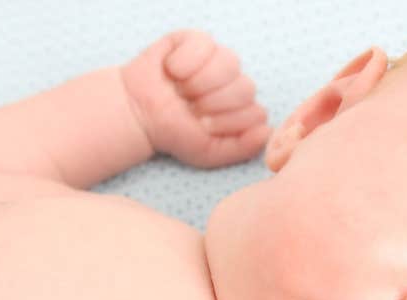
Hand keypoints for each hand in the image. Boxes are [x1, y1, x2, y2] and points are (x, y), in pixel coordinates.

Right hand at [121, 30, 270, 168]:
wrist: (139, 114)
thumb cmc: (176, 133)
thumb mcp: (209, 153)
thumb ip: (242, 148)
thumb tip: (267, 132)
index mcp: (243, 109)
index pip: (257, 113)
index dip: (228, 123)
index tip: (203, 127)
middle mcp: (236, 83)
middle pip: (246, 88)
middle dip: (213, 103)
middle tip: (190, 108)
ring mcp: (219, 59)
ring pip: (229, 64)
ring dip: (200, 83)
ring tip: (181, 90)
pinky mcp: (198, 41)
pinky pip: (204, 45)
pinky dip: (185, 62)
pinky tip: (172, 71)